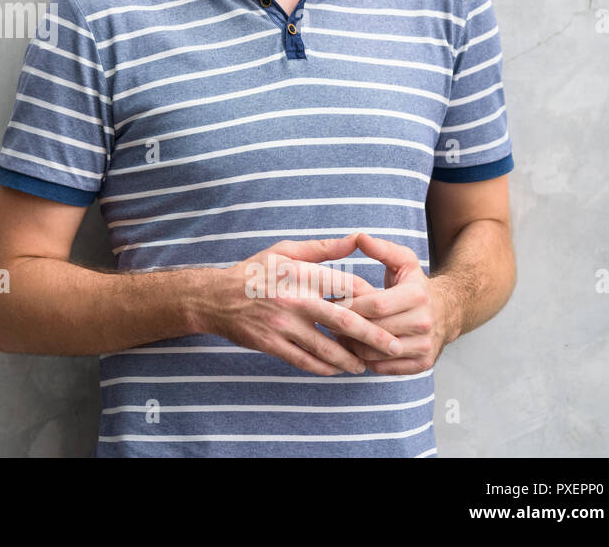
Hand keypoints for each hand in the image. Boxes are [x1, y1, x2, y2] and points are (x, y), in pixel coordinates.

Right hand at [202, 233, 405, 375]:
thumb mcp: (285, 251)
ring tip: (365, 365)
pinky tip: (336, 369)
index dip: (370, 299)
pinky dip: (324, 368)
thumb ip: (322, 249)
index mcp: (300, 273)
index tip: (386, 308)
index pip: (347, 286)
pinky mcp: (271, 344)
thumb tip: (356, 239)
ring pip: (326, 347)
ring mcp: (282, 324)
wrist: (215, 298)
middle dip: (373, 336)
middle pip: (344, 321)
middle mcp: (293, 299)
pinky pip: (304, 361)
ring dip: (350, 359)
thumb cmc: (255, 272)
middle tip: (394, 346)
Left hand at [331, 233, 451, 373]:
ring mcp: (425, 346)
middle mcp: (424, 323)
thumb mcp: (403, 261)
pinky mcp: (422, 364)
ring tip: (338, 333)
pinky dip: (365, 359)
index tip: (330, 301)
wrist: (446, 311)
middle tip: (326, 320)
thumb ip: (381, 248)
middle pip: (374, 329)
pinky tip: (355, 346)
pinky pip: (383, 368)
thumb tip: (359, 237)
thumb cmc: (415, 283)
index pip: (375, 305)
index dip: (349, 304)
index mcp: (417, 296)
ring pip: (375, 352)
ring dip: (351, 345)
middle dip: (346, 325)